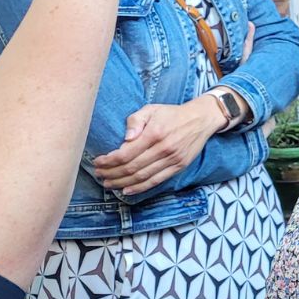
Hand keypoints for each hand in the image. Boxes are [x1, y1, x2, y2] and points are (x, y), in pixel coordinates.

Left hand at [93, 98, 224, 194]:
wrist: (201, 119)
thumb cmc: (172, 114)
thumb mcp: (151, 109)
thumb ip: (135, 120)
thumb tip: (125, 138)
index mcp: (155, 133)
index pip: (126, 154)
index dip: (109, 161)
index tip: (97, 162)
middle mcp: (163, 149)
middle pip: (131, 168)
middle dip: (111, 173)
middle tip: (99, 174)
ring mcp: (172, 159)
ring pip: (142, 177)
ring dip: (121, 183)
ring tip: (108, 183)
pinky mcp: (179, 167)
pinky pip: (156, 181)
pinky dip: (140, 188)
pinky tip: (127, 190)